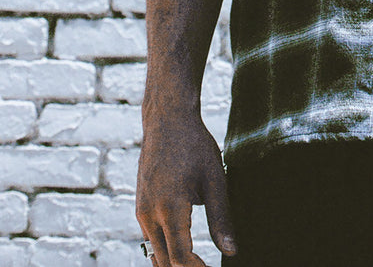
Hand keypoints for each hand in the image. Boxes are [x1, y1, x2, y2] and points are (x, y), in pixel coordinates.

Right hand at [136, 107, 237, 265]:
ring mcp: (141, 210)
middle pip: (164, 261)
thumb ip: (221, 219)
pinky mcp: (140, 205)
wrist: (167, 119)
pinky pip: (149, 238)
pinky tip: (181, 250)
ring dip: (173, 263)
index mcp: (170, 208)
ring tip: (197, 265)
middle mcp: (149, 213)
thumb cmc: (194, 145)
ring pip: (154, 252)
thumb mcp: (215, 179)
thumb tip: (232, 251)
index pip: (180, 257)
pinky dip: (164, 250)